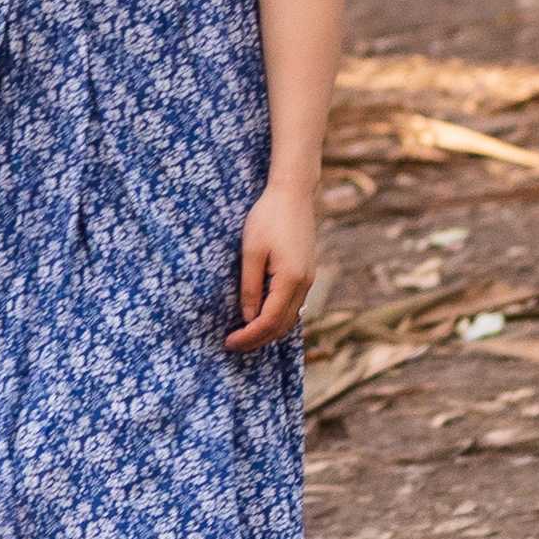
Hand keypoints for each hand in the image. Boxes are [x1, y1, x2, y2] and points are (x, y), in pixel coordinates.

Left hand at [231, 172, 321, 351]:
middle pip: (283, 326)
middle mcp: (304, 283)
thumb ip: (250, 287)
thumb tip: (248, 317)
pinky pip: (294, 305)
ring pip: (291, 318)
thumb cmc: (268, 217)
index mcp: (290, 279)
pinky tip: (260, 315)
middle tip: (233, 344)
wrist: (293, 194)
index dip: (249, 336)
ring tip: (244, 334)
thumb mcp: (251, 251)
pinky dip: (278, 317)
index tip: (229, 342)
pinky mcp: (306, 273)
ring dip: (269, 330)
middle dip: (258, 339)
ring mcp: (308, 279)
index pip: (269, 321)